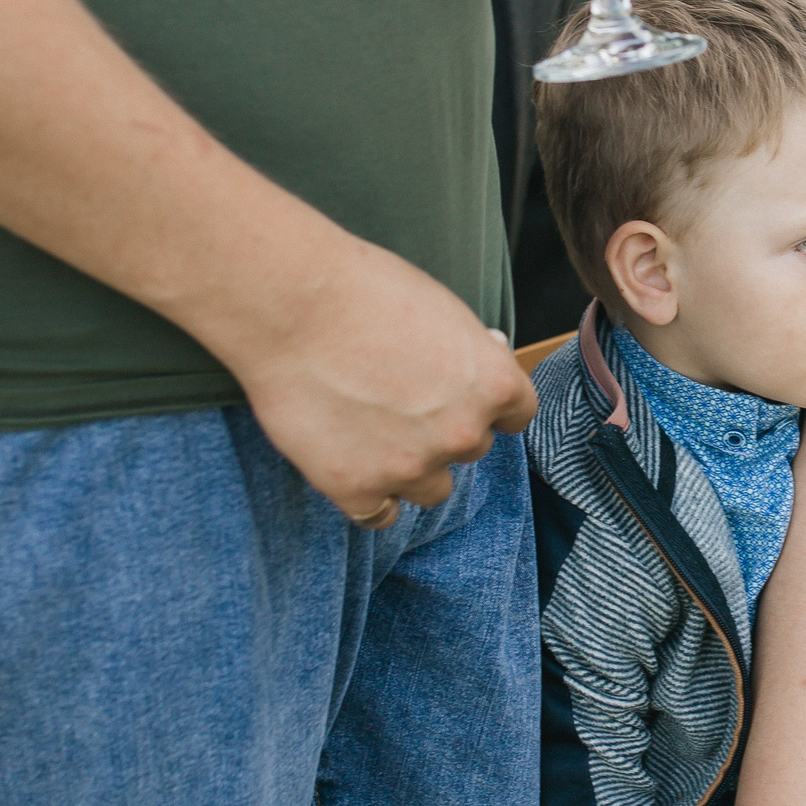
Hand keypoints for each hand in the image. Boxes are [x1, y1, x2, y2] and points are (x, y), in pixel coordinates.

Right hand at [206, 235, 536, 520]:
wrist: (290, 304)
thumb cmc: (363, 290)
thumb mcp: (443, 310)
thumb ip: (471, 353)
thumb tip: (489, 360)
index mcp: (494, 385)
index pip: (515, 414)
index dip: (485, 403)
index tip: (459, 395)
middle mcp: (462, 432)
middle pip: (469, 448)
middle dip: (441, 428)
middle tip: (394, 397)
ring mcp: (410, 467)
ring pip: (431, 488)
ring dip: (410, 467)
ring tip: (368, 430)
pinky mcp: (357, 489)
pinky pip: (378, 515)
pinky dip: (368, 495)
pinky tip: (350, 464)